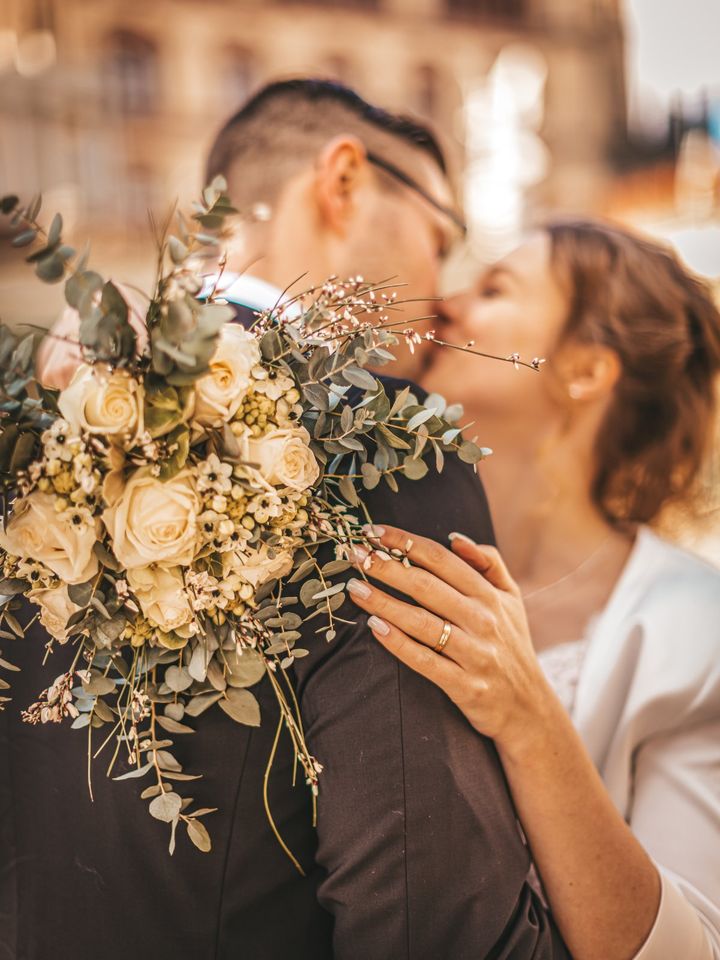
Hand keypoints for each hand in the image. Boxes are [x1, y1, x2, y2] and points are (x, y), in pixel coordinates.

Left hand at [347, 525, 555, 754]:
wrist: (529, 709)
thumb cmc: (511, 645)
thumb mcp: (511, 600)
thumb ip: (488, 564)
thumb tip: (454, 538)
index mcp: (489, 595)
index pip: (440, 559)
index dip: (405, 541)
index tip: (374, 531)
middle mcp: (483, 620)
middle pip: (426, 586)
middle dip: (386, 566)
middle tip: (354, 553)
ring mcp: (475, 653)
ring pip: (421, 622)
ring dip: (384, 602)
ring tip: (354, 588)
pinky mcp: (466, 686)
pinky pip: (425, 661)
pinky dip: (398, 643)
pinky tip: (374, 627)